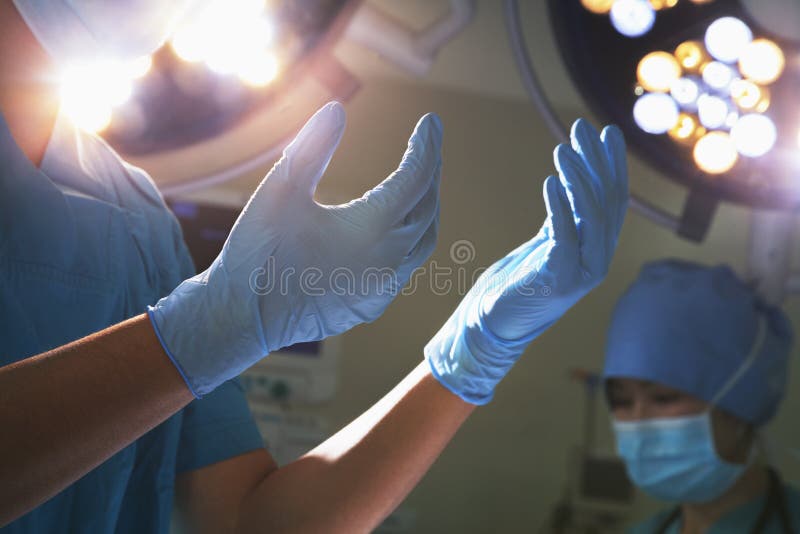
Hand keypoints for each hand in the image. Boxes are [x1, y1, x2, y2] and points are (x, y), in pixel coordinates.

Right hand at [150, 102, 442, 396]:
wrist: (243, 317)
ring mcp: (383, 288)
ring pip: (423, 242)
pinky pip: (405, 266)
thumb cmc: (259, 252)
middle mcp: (389, 261)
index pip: (416, 178)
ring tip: (420, 183)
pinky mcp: (372, 304)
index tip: (431, 121)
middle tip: (428, 146)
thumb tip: (336, 109)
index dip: (426, 146)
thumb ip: (311, 148)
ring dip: (425, 209)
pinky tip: (394, 229)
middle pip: (427, 208)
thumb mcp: (280, 190)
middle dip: (430, 173)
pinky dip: (409, 238)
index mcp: (373, 229)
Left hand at [424, 119, 626, 404]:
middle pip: (606, 203)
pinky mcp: (559, 282)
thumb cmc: (517, 281)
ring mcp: (582, 273)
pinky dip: (560, 209)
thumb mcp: (547, 241)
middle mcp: (597, 260)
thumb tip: (573, 178)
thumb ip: (566, 216)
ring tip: (563, 150)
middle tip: (582, 127)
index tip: (606, 132)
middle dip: (596, 162)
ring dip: (578, 180)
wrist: (491, 324)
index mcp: (596, 249)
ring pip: (592, 218)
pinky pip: (565, 239)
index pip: (613, 200)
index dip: (611, 166)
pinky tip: (550, 183)